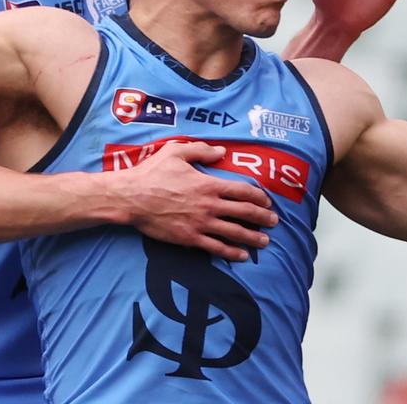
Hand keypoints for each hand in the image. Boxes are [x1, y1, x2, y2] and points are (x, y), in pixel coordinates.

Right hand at [118, 140, 278, 261]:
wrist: (132, 198)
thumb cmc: (152, 172)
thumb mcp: (176, 152)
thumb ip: (201, 150)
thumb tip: (221, 151)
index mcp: (208, 183)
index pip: (242, 190)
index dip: (258, 196)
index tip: (267, 201)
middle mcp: (209, 205)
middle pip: (244, 213)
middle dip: (263, 218)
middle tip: (274, 222)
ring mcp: (200, 224)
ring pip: (234, 233)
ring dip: (253, 238)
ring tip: (264, 242)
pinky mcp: (190, 238)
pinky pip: (216, 248)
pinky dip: (232, 253)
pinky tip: (241, 256)